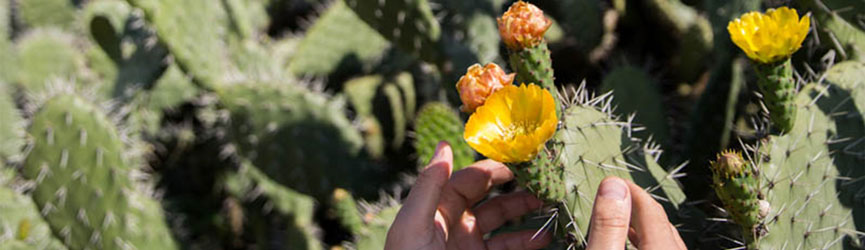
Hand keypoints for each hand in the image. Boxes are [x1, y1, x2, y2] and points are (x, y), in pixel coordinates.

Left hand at [385, 142, 550, 249]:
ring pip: (504, 223)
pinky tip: (545, 237)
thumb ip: (429, 186)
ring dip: (527, 212)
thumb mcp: (414, 225)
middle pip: (491, 198)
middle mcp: (455, 225)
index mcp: (437, 210)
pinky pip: (508, 248)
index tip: (525, 159)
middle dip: (517, 187)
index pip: (469, 179)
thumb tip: (445, 144)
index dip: (495, 167)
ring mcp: (470, 247)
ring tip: (552, 204)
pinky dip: (527, 241)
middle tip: (546, 180)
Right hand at [585, 177, 686, 249]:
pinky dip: (648, 242)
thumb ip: (609, 224)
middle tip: (614, 196)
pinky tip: (633, 244)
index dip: (629, 190)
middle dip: (637, 207)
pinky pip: (664, 249)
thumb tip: (613, 185)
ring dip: (643, 226)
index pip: (650, 208)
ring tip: (622, 219)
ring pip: (666, 239)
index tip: (610, 181)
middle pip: (661, 223)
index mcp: (662, 249)